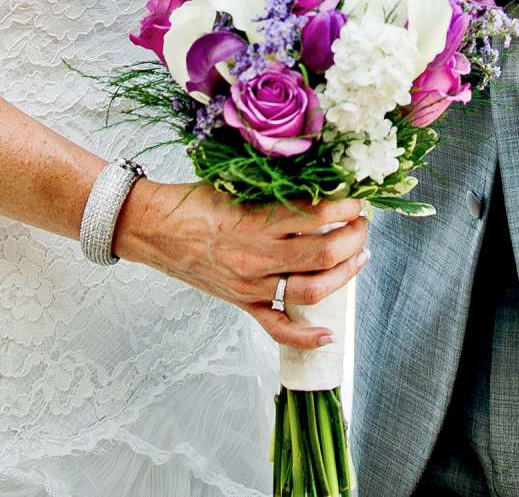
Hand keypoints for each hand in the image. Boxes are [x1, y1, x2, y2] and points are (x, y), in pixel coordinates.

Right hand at [113, 181, 368, 350]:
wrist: (154, 228)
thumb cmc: (195, 201)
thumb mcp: (238, 185)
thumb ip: (277, 189)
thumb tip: (321, 184)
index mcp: (257, 220)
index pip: (319, 214)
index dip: (347, 206)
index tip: (358, 198)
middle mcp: (258, 255)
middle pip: (324, 252)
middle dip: (354, 237)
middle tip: (364, 224)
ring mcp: (251, 284)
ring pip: (311, 289)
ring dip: (344, 274)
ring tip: (358, 256)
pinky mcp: (242, 302)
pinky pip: (276, 326)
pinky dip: (305, 335)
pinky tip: (328, 334)